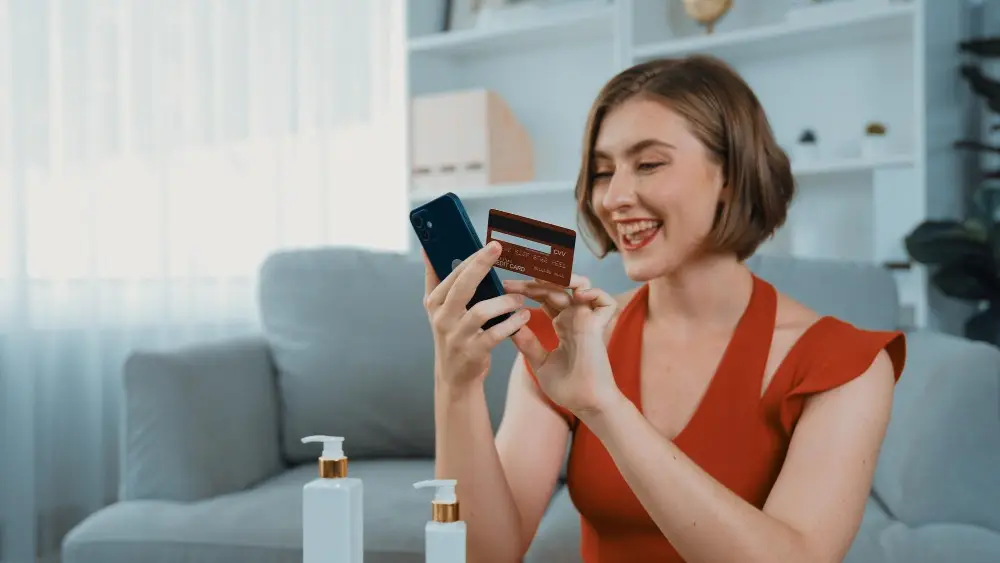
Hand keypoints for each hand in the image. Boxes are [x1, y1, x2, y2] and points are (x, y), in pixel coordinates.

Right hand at [423, 241, 530, 388]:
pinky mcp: (473, 352)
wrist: (454, 376)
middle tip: (499, 249)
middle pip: (462, 287)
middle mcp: (442, 318)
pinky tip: (522, 317)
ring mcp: (457, 336)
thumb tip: (426, 250)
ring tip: (519, 299)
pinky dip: (511, 324)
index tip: (491, 245)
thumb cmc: (453, 335)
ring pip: (481, 311)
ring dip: (504, 301)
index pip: (452, 274)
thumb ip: (434, 280)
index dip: (472, 258)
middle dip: (481, 265)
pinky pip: (495, 334)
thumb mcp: (438, 310)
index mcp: (435, 303)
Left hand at [504, 275, 621, 416]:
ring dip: (564, 278)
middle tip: (513, 282)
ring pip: (582, 286)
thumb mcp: (539, 362)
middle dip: (535, 280)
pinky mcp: (598, 328)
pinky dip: (594, 293)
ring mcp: (588, 321)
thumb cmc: (567, 388)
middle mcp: (575, 318)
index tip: (506, 286)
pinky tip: (575, 295)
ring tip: (541, 278)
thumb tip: (510, 326)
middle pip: (558, 288)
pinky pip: (605, 302)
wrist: (584, 405)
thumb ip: (527, 343)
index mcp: (563, 324)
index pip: (546, 297)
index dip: (528, 288)